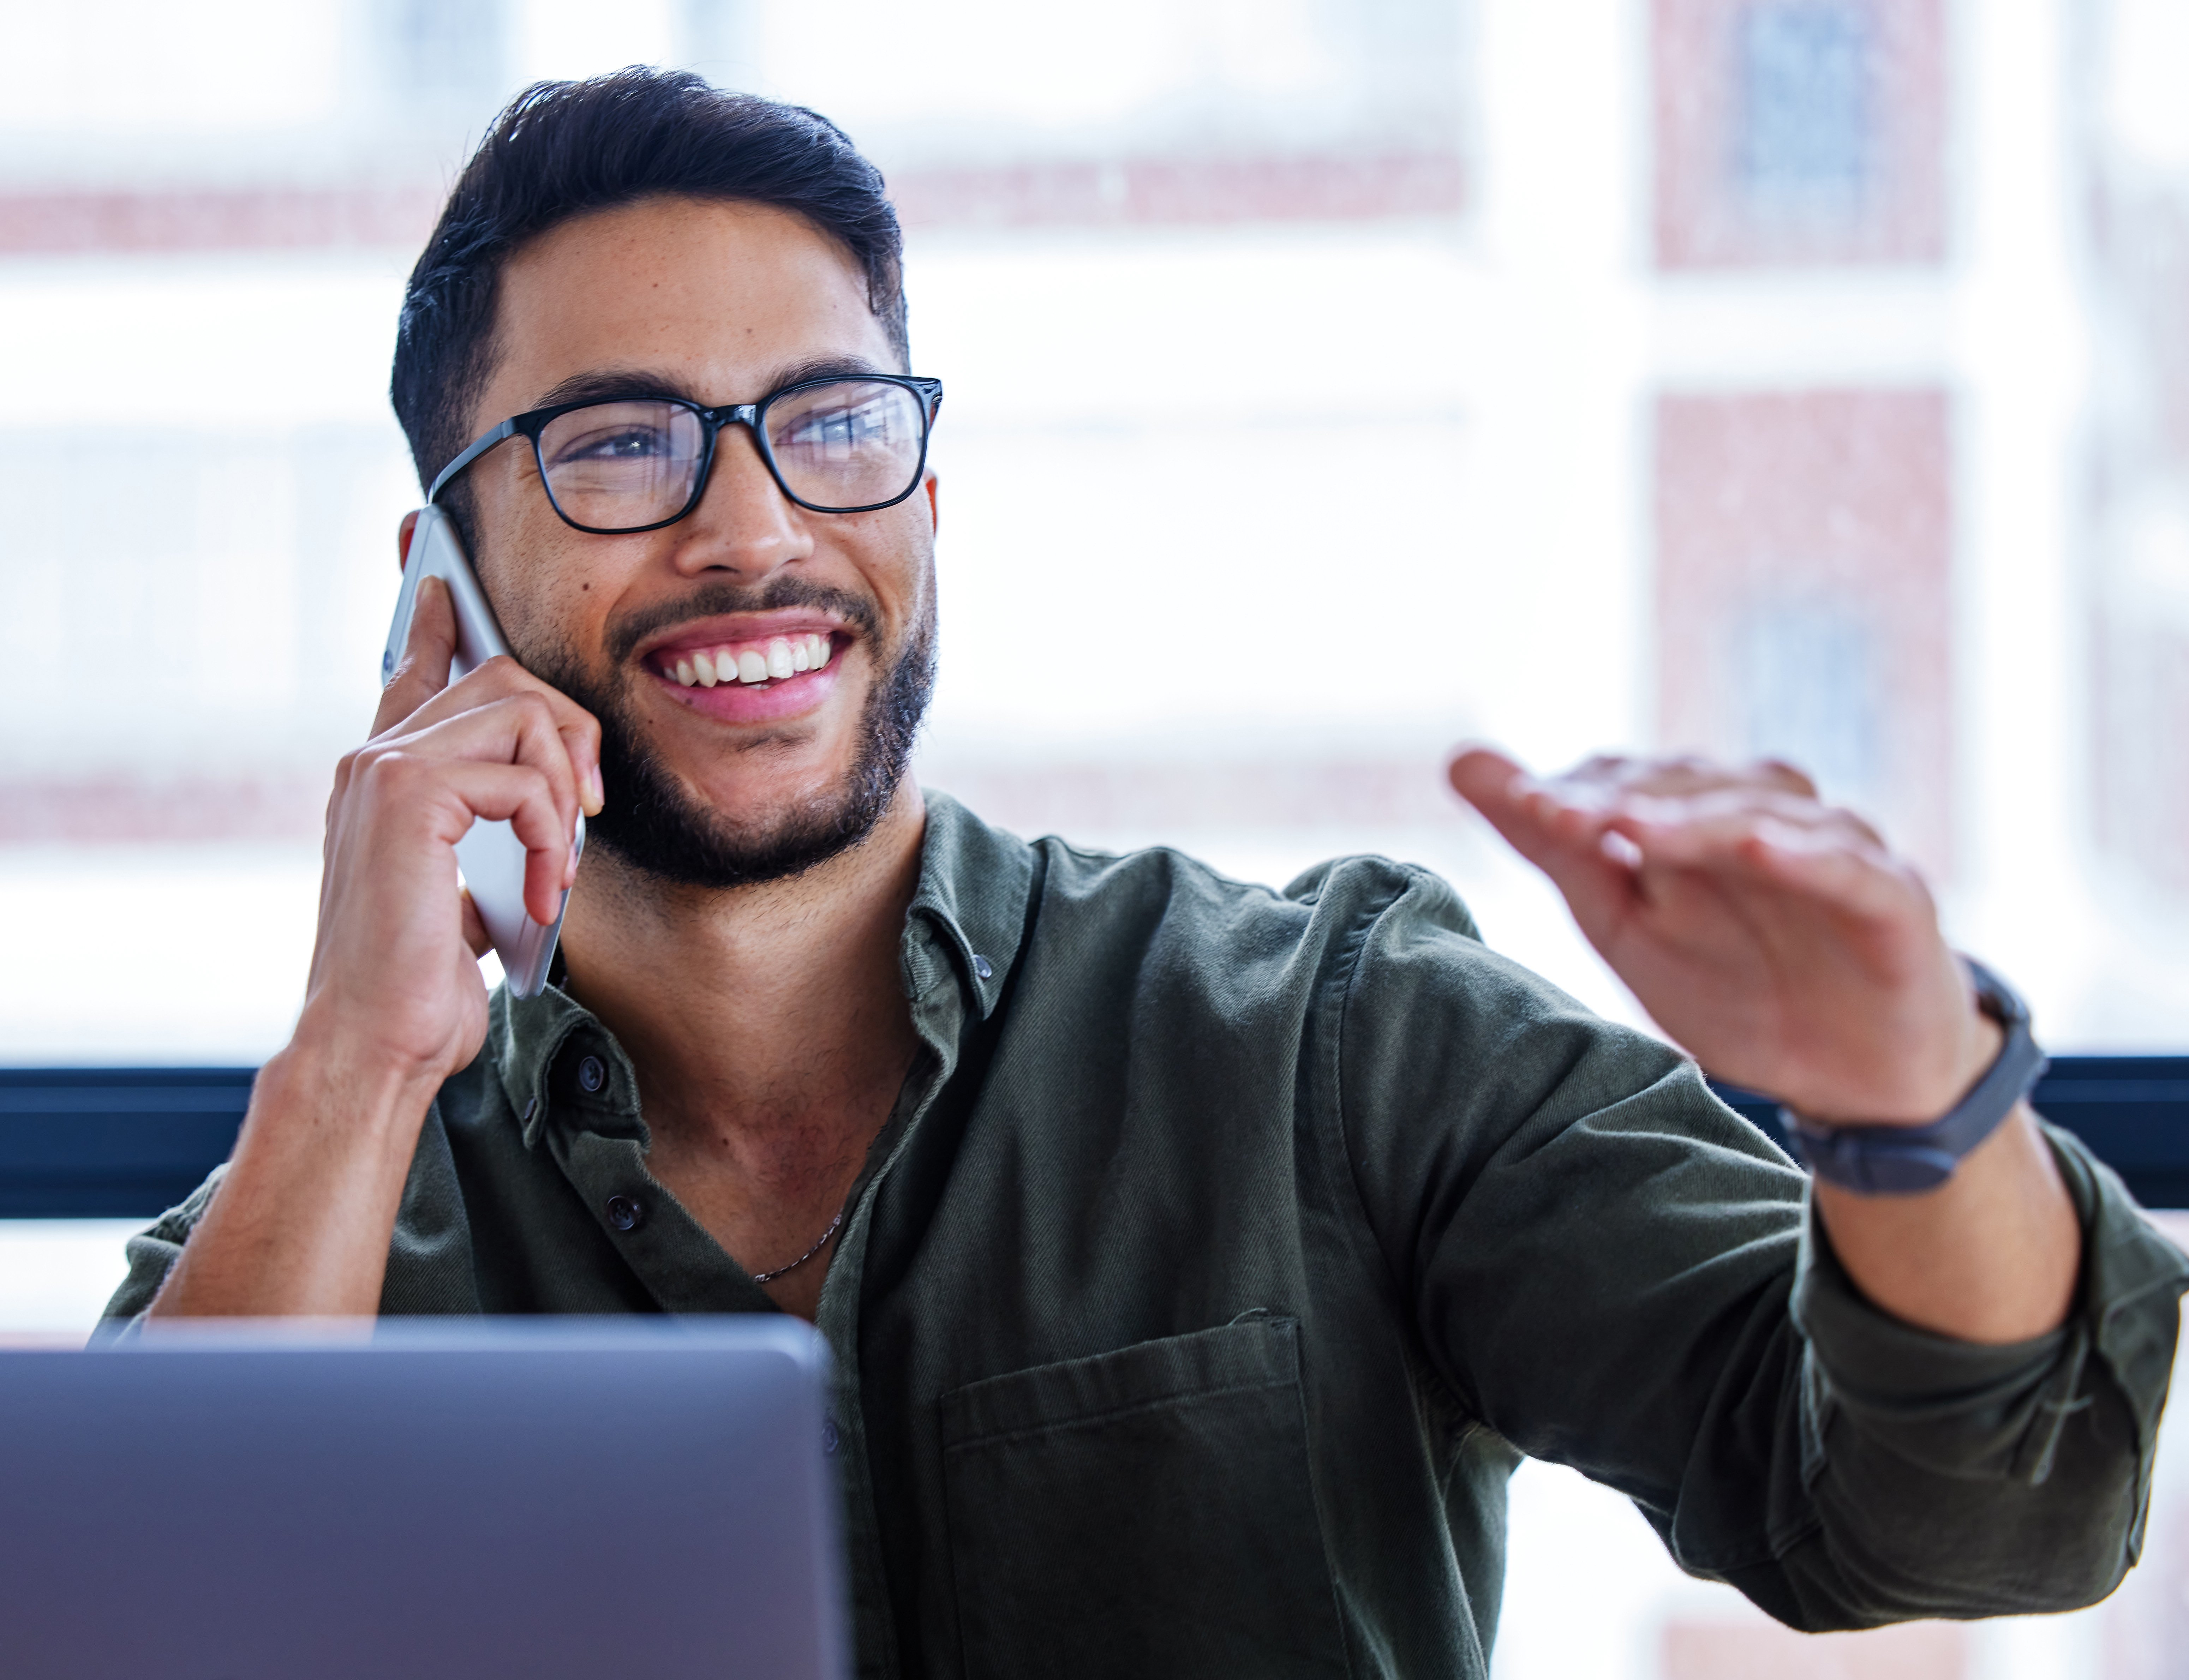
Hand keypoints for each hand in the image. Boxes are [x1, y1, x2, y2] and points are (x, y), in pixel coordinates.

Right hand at [300, 575, 603, 1086]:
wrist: (375, 1038)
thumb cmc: (417, 982)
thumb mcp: (458, 891)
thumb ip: (480, 835)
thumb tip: (542, 811)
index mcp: (382, 779)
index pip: (411, 674)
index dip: (433, 623)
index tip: (441, 579)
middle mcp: (373, 759)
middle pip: (502, 678)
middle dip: (569, 732)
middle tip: (582, 811)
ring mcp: (385, 769)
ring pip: (522, 713)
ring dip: (563, 794)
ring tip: (555, 870)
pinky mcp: (409, 793)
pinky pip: (522, 777)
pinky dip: (550, 839)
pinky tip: (539, 895)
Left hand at [1448, 748, 1995, 1124]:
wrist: (1850, 1076)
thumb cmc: (1733, 984)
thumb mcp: (1625, 920)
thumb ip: (1552, 841)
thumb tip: (1460, 759)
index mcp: (1694, 817)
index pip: (1626, 784)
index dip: (1573, 792)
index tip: (1514, 800)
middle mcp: (1764, 814)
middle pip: (1687, 789)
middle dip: (1621, 799)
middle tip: (1554, 812)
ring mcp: (1834, 852)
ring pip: (1761, 813)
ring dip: (1693, 817)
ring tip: (1635, 825)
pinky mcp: (1894, 901)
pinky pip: (1848, 870)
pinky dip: (1805, 855)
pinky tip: (1757, 848)